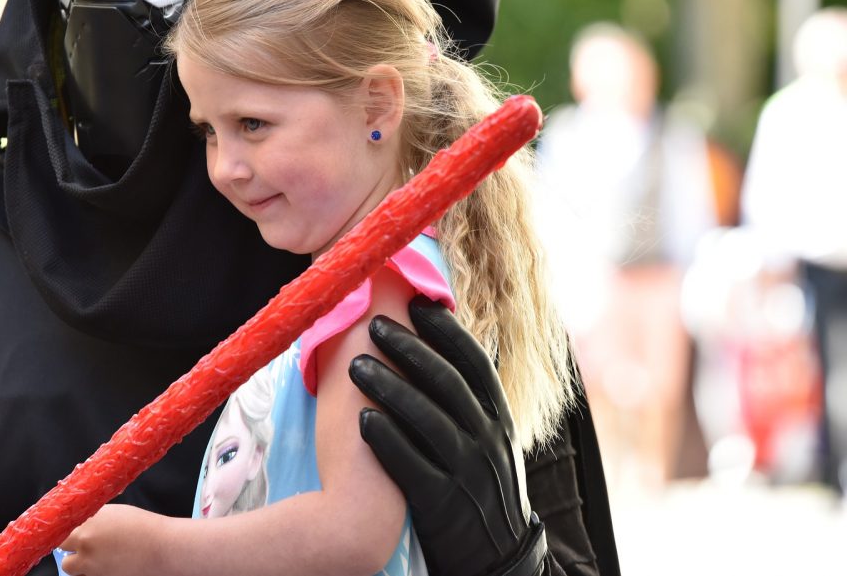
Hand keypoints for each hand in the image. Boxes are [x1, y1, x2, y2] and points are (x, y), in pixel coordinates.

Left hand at [59, 504, 163, 575]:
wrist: (162, 548)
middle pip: (65, 560)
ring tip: (100, 561)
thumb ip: (94, 520)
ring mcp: (93, 569)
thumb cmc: (143, 527)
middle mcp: (85, 549)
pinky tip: (110, 567)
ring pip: (77, 573)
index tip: (72, 539)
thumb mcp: (114, 513)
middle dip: (73, 557)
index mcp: (85, 528)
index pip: (61, 536)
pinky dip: (96, 574)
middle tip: (86, 552)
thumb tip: (82, 525)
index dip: (68, 538)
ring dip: (83, 568)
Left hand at [349, 297, 547, 575]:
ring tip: (356, 365)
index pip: (475, 363)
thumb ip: (465, 400)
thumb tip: (431, 345)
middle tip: (374, 325)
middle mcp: (488, 440)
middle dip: (410, 350)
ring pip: (431, 421)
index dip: (446, 331)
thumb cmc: (477, 485)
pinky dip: (390, 442)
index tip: (417, 304)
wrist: (497, 558)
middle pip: (449, 384)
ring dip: (392, 389)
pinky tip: (363, 420)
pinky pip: (415, 468)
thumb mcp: (486, 439)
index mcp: (498, 417)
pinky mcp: (444, 505)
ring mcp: (469, 473)